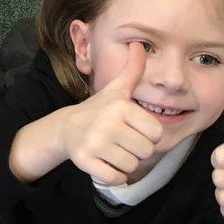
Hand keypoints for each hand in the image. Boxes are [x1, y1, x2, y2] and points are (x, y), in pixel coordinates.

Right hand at [58, 42, 160, 183]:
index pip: (156, 133)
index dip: (147, 134)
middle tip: (121, 140)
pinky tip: (105, 162)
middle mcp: (108, 124)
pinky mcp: (86, 161)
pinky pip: (116, 179)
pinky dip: (114, 176)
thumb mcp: (116, 89)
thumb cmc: (99, 109)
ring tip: (112, 150)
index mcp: (121, 107)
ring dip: (125, 162)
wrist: (66, 128)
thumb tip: (137, 44)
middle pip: (146, 151)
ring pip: (132, 166)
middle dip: (137, 149)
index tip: (132, 127)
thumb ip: (132, 70)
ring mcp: (96, 144)